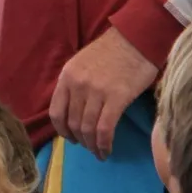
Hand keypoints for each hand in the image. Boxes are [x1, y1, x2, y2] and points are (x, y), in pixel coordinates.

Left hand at [48, 27, 158, 159]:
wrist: (136, 39)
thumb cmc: (112, 52)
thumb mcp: (82, 64)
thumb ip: (75, 85)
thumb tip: (74, 112)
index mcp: (67, 76)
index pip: (56, 112)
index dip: (62, 131)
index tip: (71, 139)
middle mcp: (77, 85)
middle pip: (73, 123)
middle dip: (80, 141)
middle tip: (88, 147)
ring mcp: (96, 92)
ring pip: (88, 129)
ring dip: (92, 146)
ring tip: (99, 152)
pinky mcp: (116, 98)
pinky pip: (105, 129)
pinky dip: (104, 144)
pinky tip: (107, 150)